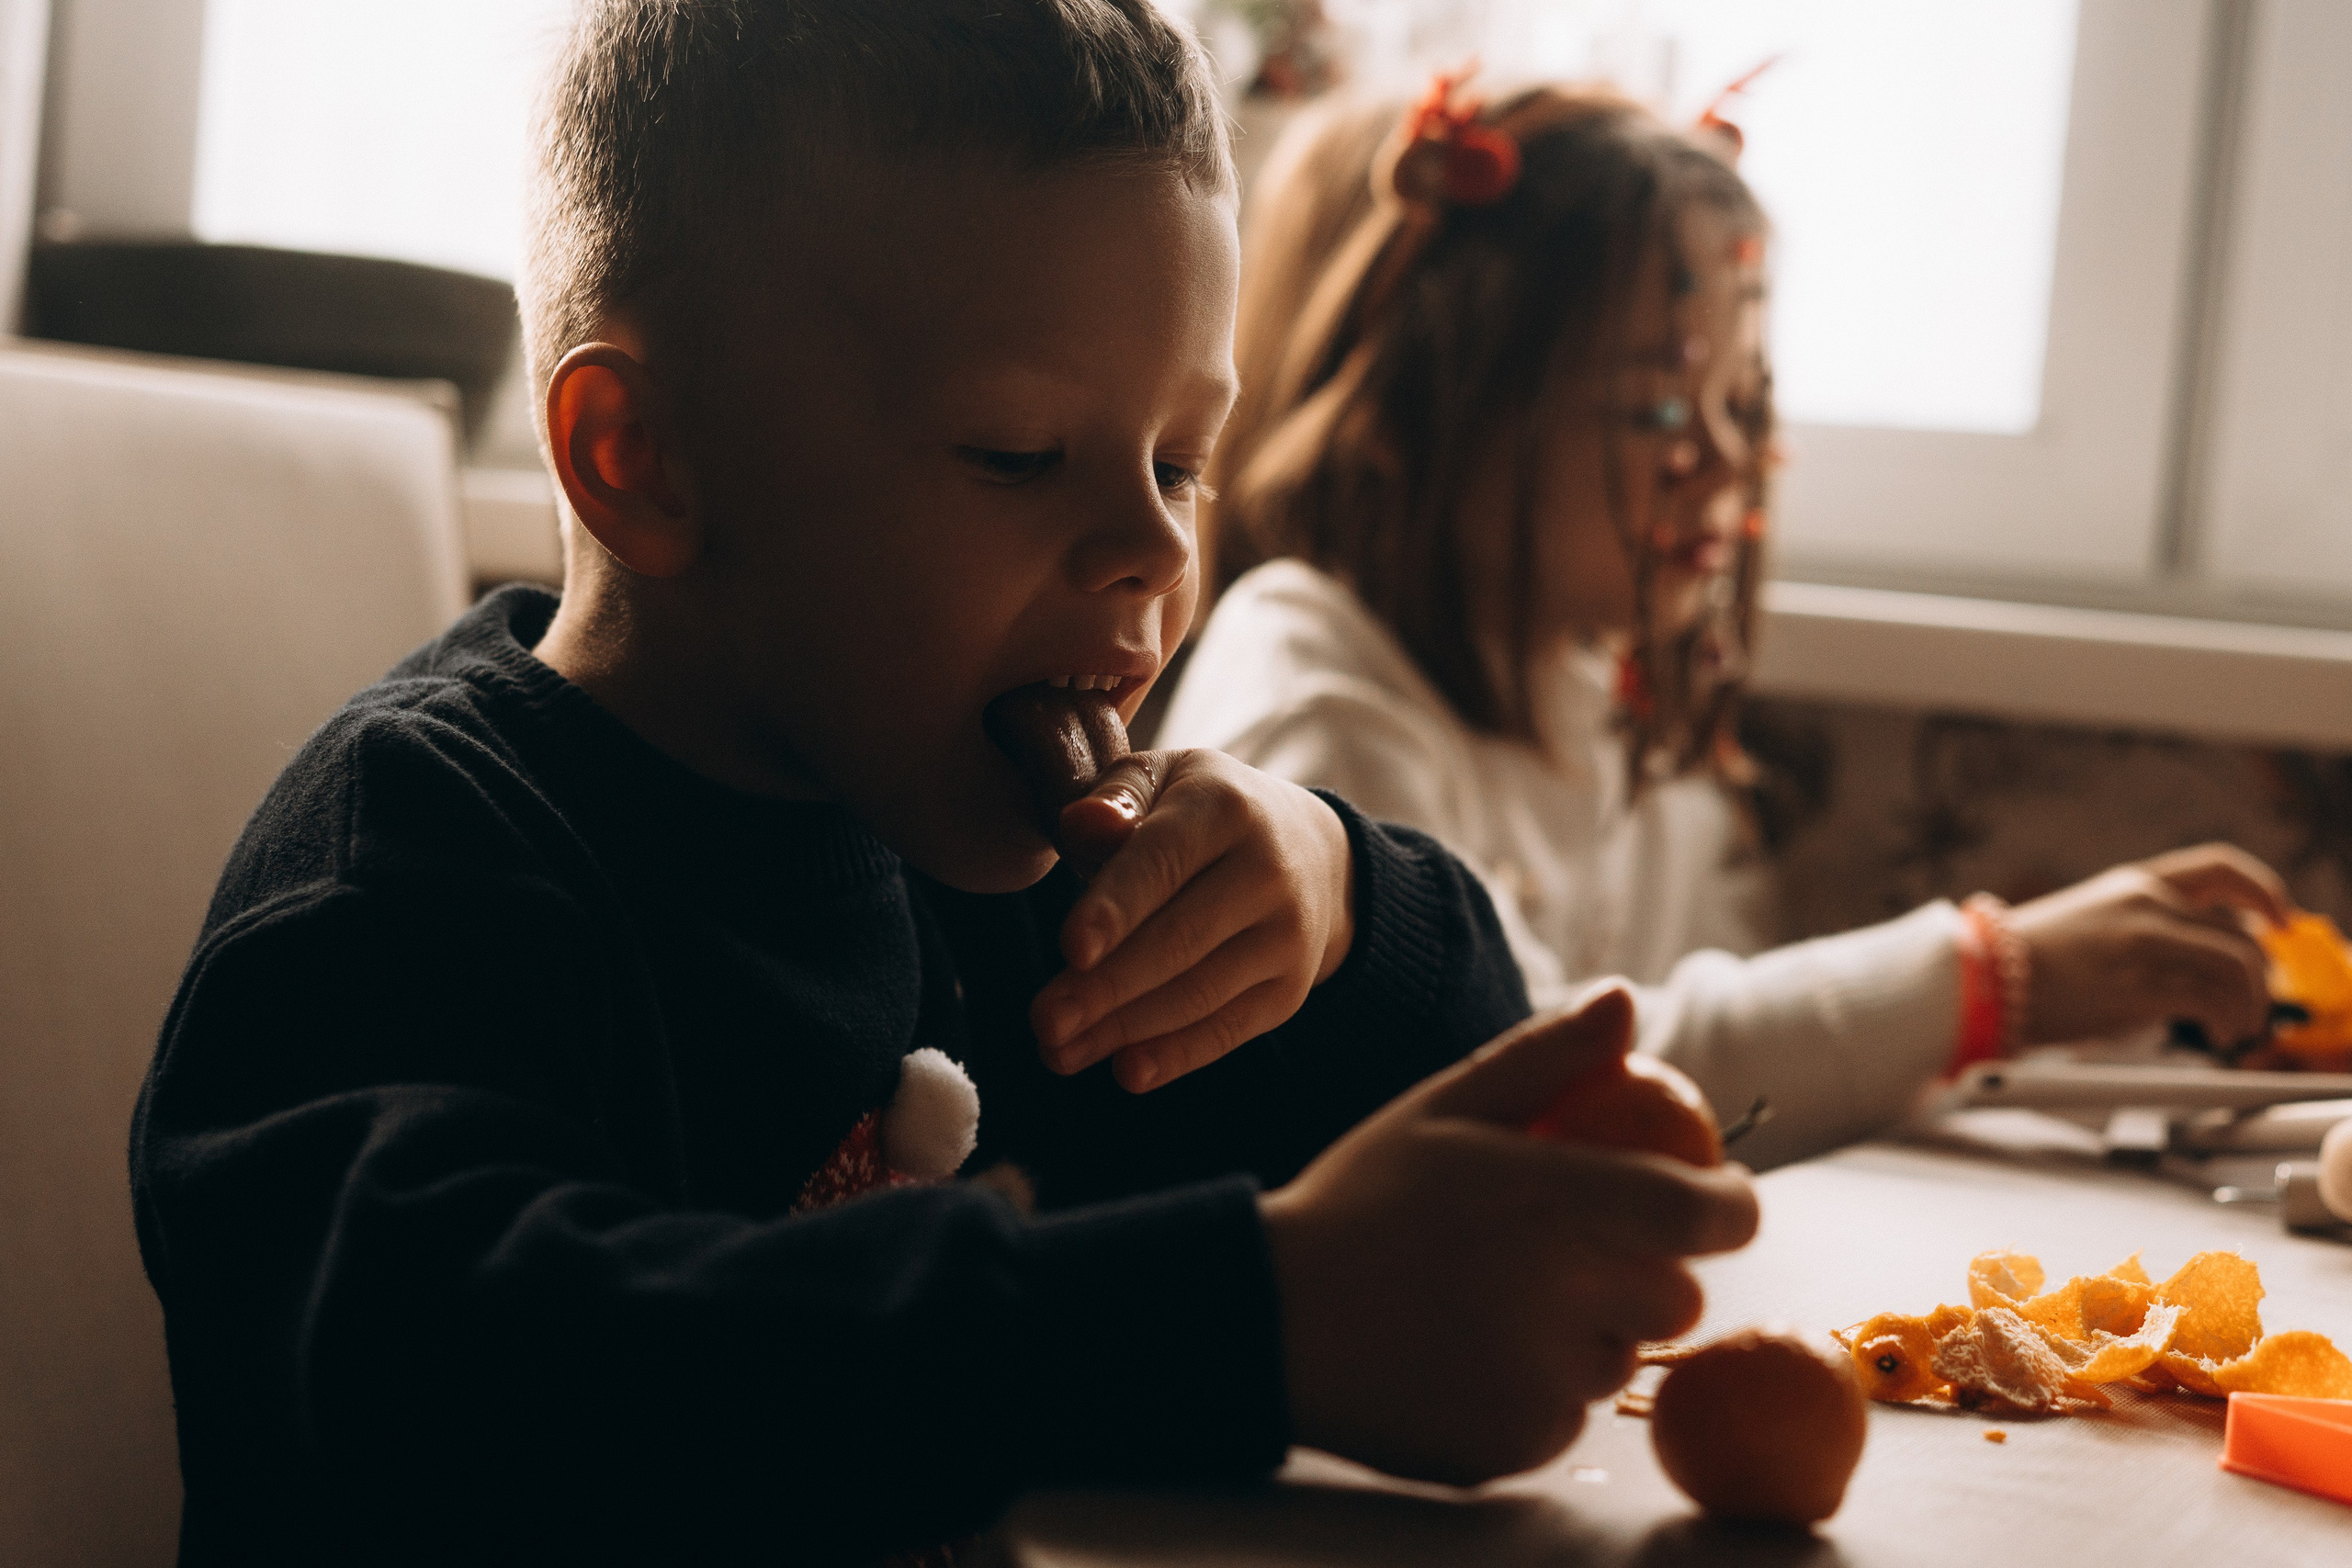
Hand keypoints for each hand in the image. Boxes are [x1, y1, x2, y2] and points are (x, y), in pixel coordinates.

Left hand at [1029, 748, 1354, 1092]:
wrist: (1309, 851)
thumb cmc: (1200, 814)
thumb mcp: (1161, 782)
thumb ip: (1114, 799)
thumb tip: (1082, 825)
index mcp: (1225, 807)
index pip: (1162, 863)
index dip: (1117, 908)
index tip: (1071, 950)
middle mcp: (1268, 870)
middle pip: (1179, 939)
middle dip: (1106, 987)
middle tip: (1045, 1021)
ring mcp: (1287, 935)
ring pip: (1199, 993)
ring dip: (1125, 1030)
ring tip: (1059, 1052)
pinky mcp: (1290, 989)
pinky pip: (1228, 1029)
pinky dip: (1176, 1055)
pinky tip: (1126, 1071)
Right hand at [1260, 989, 1759, 1485]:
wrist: (1271, 1319)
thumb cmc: (1361, 1200)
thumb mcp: (1443, 1109)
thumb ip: (1545, 1058)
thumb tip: (1624, 1001)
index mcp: (1560, 1201)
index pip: (1709, 1214)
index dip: (1727, 1205)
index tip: (1708, 1196)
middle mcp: (1568, 1295)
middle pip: (1678, 1298)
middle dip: (1643, 1271)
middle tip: (1562, 1250)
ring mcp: (1547, 1379)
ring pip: (1620, 1357)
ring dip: (1588, 1333)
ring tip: (1494, 1303)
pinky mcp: (1523, 1443)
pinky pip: (1570, 1414)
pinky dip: (1540, 1388)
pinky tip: (1467, 1354)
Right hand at [2008, 842, 2293, 1047]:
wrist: (1984, 979)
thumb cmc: (2030, 965)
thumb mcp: (2094, 924)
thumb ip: (2148, 931)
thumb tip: (2203, 960)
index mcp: (2134, 883)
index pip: (2221, 868)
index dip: (2264, 892)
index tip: (2280, 920)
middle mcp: (2146, 903)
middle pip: (2241, 933)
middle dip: (2261, 976)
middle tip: (2253, 1004)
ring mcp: (2144, 941)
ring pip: (2240, 966)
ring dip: (2252, 1005)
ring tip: (2237, 1029)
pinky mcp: (2139, 984)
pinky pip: (2215, 1000)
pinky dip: (2230, 1023)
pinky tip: (2219, 1037)